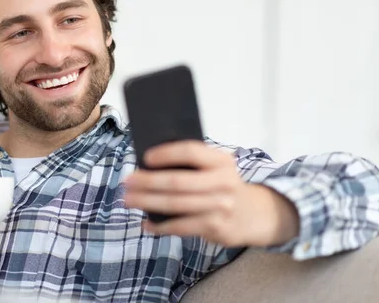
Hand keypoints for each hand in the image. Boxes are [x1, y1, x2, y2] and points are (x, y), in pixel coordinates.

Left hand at [124, 141, 298, 246]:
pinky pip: (181, 226)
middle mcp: (224, 182)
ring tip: (128, 200)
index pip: (191, 151)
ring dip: (147, 202)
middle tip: (126, 182)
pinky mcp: (216, 227)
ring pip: (176, 205)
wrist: (252, 213)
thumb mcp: (213, 167)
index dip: (166, 154)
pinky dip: (160, 226)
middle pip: (178, 182)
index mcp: (221, 160)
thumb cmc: (219, 184)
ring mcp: (221, 206)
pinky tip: (146, 223)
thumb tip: (147, 166)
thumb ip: (190, 164)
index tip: (145, 157)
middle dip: (148, 182)